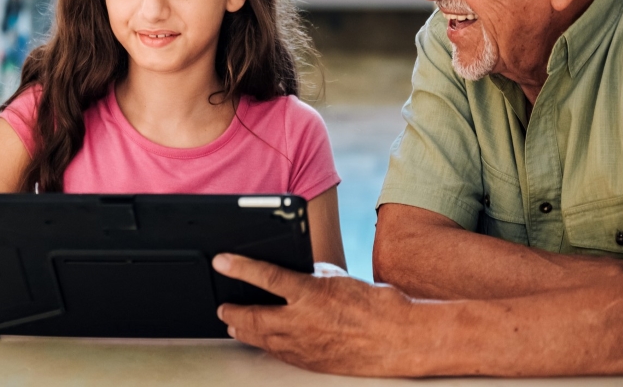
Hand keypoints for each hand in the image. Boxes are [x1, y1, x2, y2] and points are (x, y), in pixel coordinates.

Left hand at [213, 254, 419, 376]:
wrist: (401, 339)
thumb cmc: (375, 306)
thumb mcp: (338, 277)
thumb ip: (311, 275)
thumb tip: (294, 273)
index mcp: (310, 294)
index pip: (266, 276)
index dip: (239, 267)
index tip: (221, 261)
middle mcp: (302, 322)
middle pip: (254, 316)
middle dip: (232, 311)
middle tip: (221, 306)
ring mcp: (304, 346)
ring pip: (262, 339)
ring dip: (243, 330)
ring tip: (232, 324)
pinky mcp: (311, 362)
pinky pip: (280, 353)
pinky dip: (266, 345)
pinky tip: (261, 342)